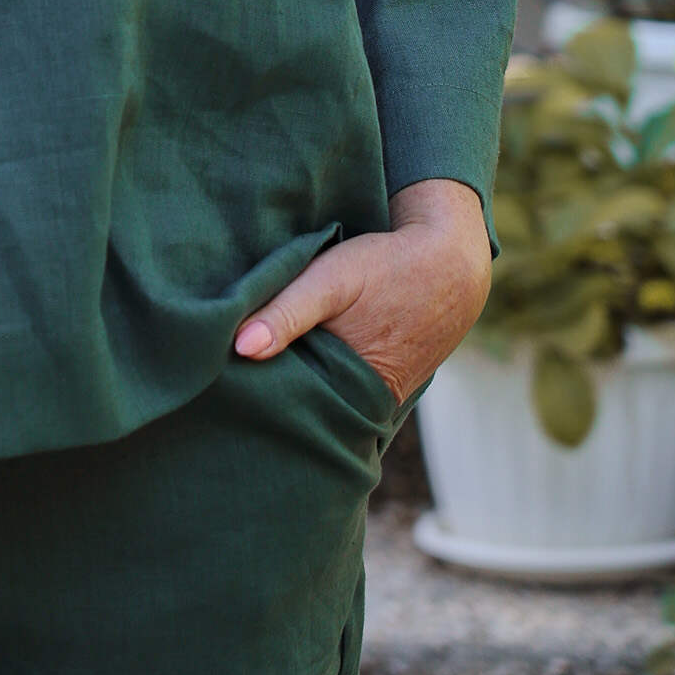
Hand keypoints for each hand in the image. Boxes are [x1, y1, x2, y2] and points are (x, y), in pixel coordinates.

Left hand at [231, 179, 490, 406]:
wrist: (453, 265)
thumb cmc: (388, 267)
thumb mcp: (331, 279)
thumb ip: (286, 311)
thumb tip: (240, 349)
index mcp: (349, 386)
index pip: (286, 405)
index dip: (255, 392)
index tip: (221, 381)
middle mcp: (366, 404)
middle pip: (305, 409)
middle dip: (274, 396)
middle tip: (233, 380)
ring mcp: (381, 400)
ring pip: (325, 402)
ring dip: (300, 388)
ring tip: (263, 369)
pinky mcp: (389, 388)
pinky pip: (346, 392)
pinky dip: (325, 381)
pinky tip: (304, 363)